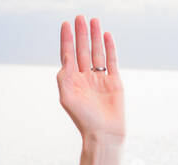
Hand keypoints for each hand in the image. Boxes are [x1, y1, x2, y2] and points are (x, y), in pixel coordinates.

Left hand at [57, 15, 123, 142]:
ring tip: (94, 20)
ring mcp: (100, 79)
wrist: (104, 134)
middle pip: (82, 50)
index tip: (66, 25)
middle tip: (80, 17)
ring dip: (95, 37)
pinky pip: (111, 61)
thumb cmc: (84, 120)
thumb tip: (65, 58)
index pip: (68, 55)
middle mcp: (85, 78)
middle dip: (81, 34)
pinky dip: (109, 48)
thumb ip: (64, 76)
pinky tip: (107, 36)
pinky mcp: (114, 82)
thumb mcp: (67, 97)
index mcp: (72, 81)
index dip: (67, 40)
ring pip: (97, 53)